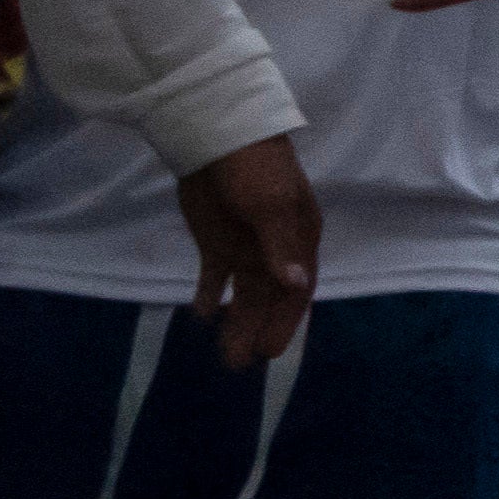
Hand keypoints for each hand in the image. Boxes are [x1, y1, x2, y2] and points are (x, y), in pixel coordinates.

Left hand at [175, 135, 320, 361]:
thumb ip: (280, 246)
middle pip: (269, 299)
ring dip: (235, 321)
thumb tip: (297, 285)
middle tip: (239, 364)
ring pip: (243, 293)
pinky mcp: (217, 241)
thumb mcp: (270, 205)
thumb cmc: (254, 167)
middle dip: (256, 330)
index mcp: (299, 241)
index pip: (297, 291)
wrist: (217, 134)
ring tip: (222, 354)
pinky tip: (200, 316)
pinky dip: (209, 295)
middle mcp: (276, 250)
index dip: (285, 323)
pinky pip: (215, 277)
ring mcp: (245, 246)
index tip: (269, 352)